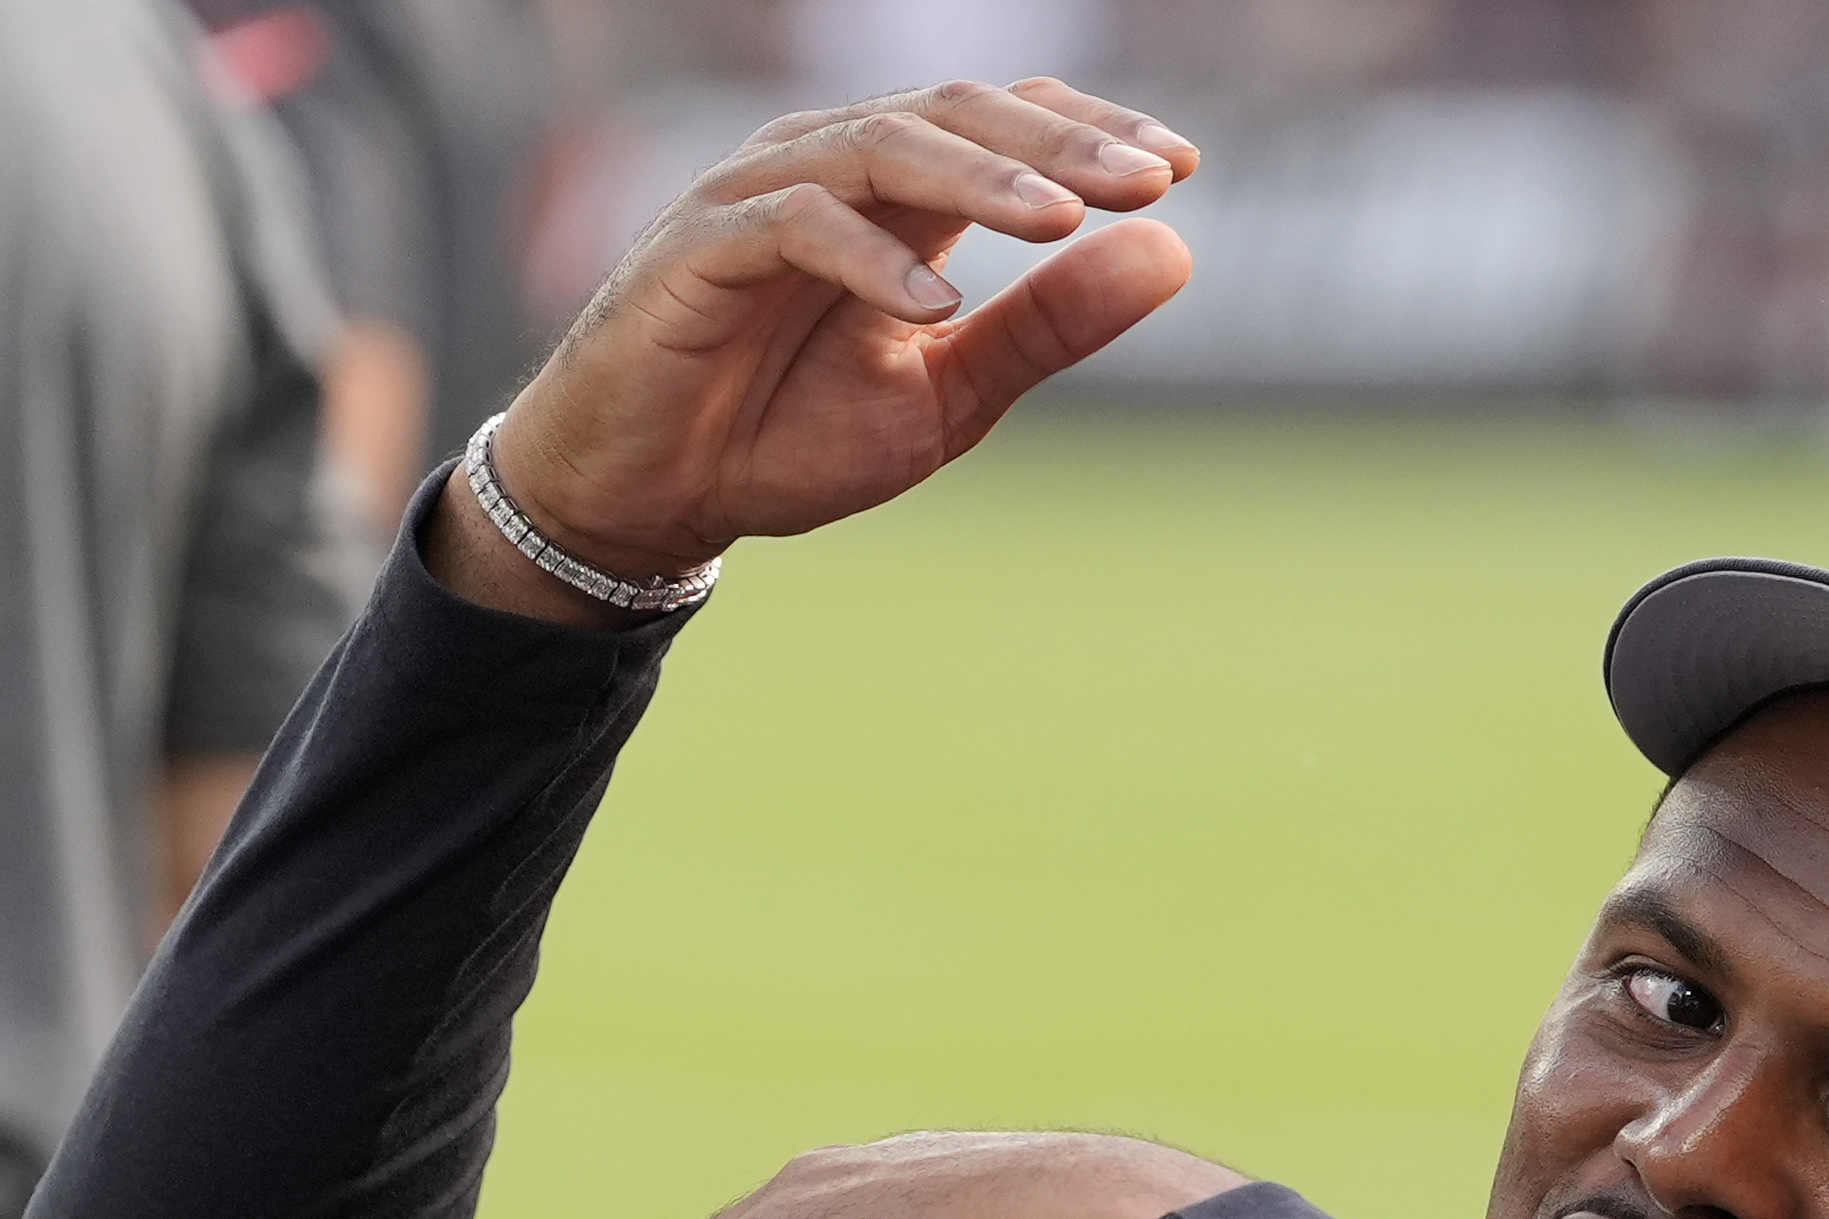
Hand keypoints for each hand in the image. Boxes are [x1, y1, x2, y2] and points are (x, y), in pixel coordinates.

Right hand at [441, 79, 1196, 607]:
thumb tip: (1176, 253)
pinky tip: (935, 306)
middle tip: (1146, 181)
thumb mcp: (949, 392)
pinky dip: (869, 259)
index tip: (1177, 168)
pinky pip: (793, 226)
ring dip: (977, 180)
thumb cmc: (787, 434)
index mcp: (896, 194)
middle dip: (1056, 144)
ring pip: (878, 148)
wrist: (651, 495)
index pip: (1001, 123)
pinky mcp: (699, 250)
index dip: (1087, 131)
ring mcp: (759, 198)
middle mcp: (829, 168)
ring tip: (1062, 219)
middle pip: (952, 114)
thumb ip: (1049, 326)